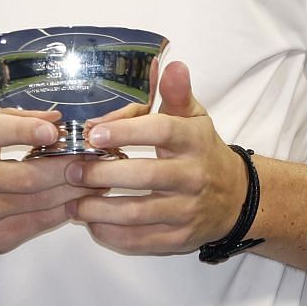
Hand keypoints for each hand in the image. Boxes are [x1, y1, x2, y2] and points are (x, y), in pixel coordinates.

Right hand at [0, 25, 96, 258]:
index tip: (54, 126)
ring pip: (36, 203)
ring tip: (100, 173)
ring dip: (72, 189)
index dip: (25, 130)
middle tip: (97, 154)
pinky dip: (63, 212)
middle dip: (66, 167)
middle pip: (25, 176)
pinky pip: (35, 225)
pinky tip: (83, 198)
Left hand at [62, 61, 248, 254]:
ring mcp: (187, 210)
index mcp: (194, 140)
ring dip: (100, 210)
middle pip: (145, 176)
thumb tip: (169, 64)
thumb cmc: (202, 150)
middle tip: (72, 170)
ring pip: (139, 213)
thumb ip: (176, 93)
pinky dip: (112, 235)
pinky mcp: (180, 239)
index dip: (127, 131)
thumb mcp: (194, 117)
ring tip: (72, 203)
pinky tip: (93, 224)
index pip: (161, 132)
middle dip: (103, 175)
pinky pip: (142, 241)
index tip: (94, 133)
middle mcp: (193, 175)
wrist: (234, 197)